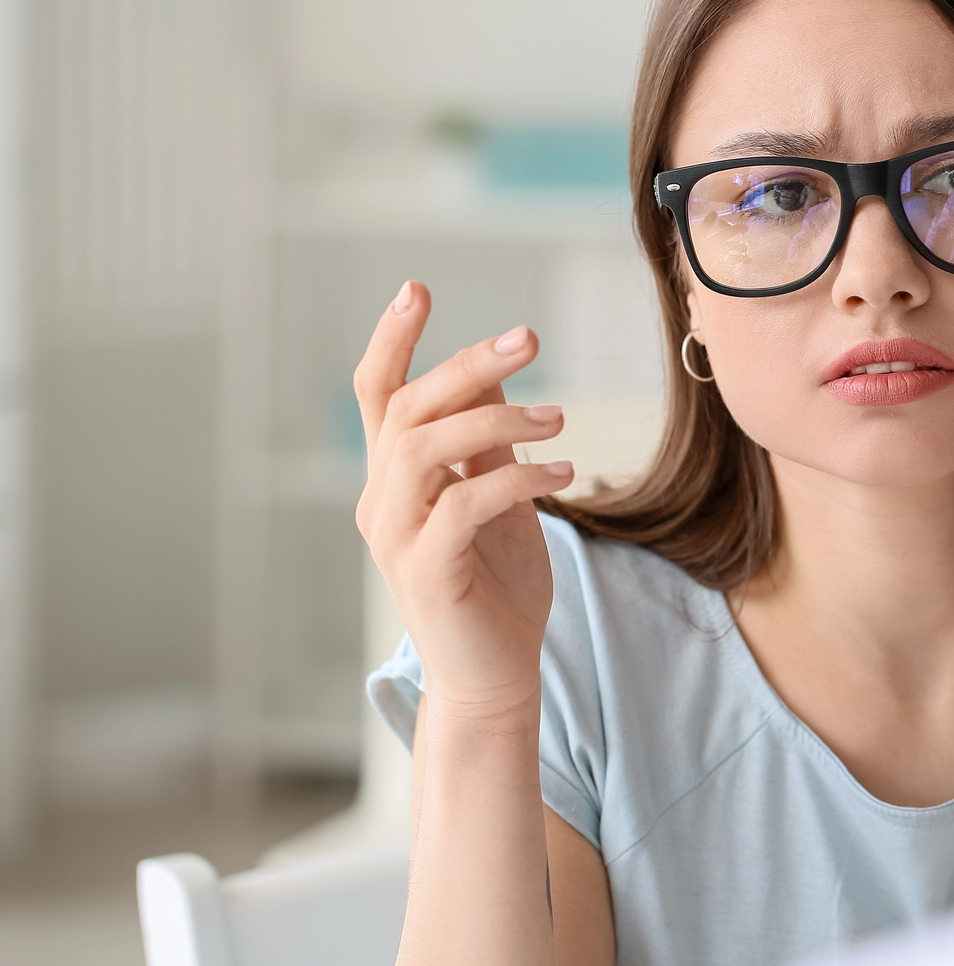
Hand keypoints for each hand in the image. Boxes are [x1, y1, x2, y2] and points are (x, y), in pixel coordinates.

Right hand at [354, 281, 573, 723]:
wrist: (495, 678)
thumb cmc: (498, 587)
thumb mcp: (498, 499)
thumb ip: (487, 443)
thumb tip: (492, 376)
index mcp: (395, 478)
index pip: (378, 394)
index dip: (390, 339)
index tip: (416, 288)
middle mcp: (382, 501)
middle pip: (406, 409)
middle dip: (465, 365)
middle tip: (529, 338)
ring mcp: (396, 537)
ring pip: (422, 449)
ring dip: (493, 420)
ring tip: (560, 416)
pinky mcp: (424, 571)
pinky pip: (462, 505)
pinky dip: (514, 478)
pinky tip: (563, 470)